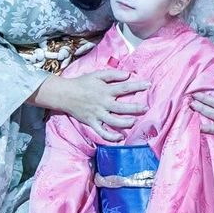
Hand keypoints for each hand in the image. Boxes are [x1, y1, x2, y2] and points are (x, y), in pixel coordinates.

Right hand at [33, 69, 147, 141]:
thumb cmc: (82, 83)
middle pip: (122, 107)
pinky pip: (102, 132)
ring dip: (125, 123)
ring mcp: (97, 114)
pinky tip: (120, 137)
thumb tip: (128, 75)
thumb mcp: (97, 75)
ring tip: (134, 122)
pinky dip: (111, 136)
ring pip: (114, 121)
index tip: (149, 85)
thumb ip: (113, 74)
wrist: (65, 94)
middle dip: (135, 108)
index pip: (124, 88)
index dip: (138, 86)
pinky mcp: (91, 123)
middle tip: (146, 108)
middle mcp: (102, 103)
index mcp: (105, 90)